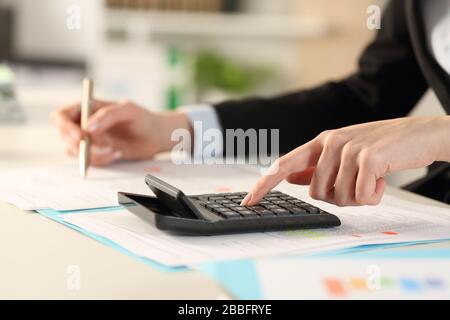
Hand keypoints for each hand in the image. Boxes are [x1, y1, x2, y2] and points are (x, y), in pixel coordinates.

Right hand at [51, 100, 191, 165]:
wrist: (155, 136)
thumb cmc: (143, 118)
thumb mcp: (128, 110)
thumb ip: (107, 115)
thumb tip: (88, 128)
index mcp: (87, 107)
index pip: (61, 116)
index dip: (65, 126)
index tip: (81, 136)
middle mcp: (83, 123)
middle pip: (64, 136)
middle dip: (81, 145)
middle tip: (104, 147)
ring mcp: (88, 140)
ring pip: (74, 151)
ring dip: (93, 154)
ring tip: (116, 150)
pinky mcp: (96, 153)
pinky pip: (88, 161)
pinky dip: (101, 161)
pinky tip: (117, 154)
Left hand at [242, 116, 449, 206]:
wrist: (421, 135)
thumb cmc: (382, 148)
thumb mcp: (344, 154)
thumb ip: (316, 166)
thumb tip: (288, 177)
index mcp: (321, 142)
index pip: (283, 164)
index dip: (264, 184)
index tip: (248, 200)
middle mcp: (330, 142)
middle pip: (315, 193)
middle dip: (337, 198)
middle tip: (358, 185)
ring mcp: (348, 149)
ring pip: (338, 198)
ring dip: (358, 197)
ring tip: (372, 180)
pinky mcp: (368, 158)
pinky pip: (361, 197)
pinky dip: (374, 196)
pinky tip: (383, 180)